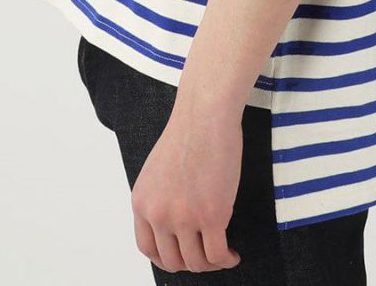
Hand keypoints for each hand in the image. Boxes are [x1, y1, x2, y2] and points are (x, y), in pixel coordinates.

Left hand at [129, 95, 244, 273]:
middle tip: (207, 254)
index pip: (148, 249)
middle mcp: (158, 214)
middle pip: (173, 261)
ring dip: (211, 263)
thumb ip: (160, 198)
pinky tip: (233, 254)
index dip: (167, 259)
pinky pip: (217, 254)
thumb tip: (173, 224)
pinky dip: (227, 259)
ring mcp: (183, 217)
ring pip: (196, 262)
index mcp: (142, 202)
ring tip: (223, 254)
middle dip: (191, 263)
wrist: (206, 112)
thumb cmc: (189, 132)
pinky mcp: (211, 215)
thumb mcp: (158, 170)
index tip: (182, 256)